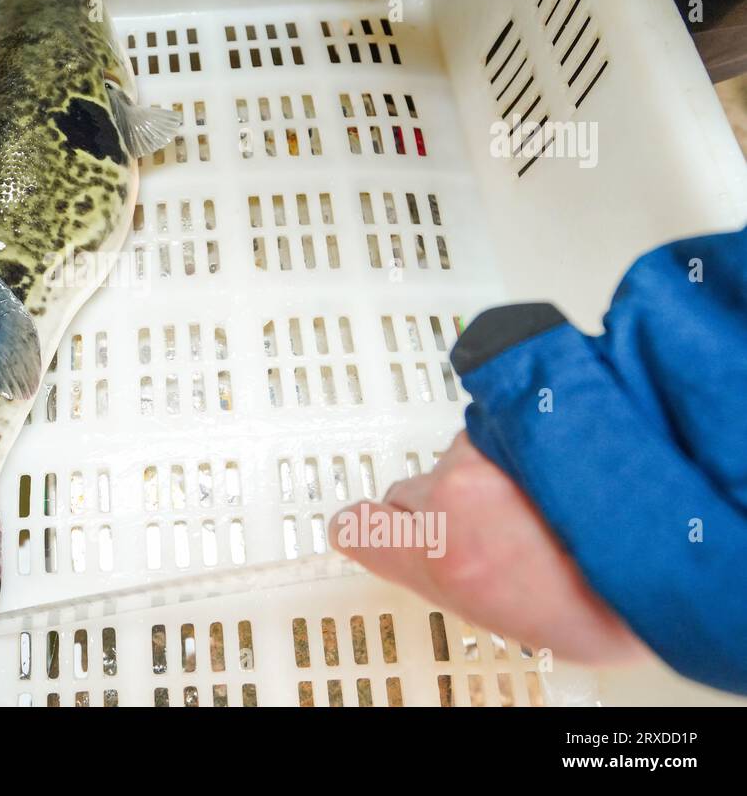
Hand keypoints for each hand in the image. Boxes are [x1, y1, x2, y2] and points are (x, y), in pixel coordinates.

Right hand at [331, 431, 647, 664]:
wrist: (676, 540)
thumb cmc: (613, 594)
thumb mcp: (519, 622)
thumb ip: (458, 579)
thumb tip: (446, 564)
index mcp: (441, 558)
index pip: (360, 527)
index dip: (369, 528)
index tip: (365, 527)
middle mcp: (452, 495)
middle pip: (415, 491)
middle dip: (446, 505)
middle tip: (497, 527)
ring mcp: (485, 450)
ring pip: (467, 456)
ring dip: (497, 472)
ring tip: (553, 500)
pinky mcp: (515, 413)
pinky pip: (503, 425)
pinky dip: (527, 441)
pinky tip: (567, 467)